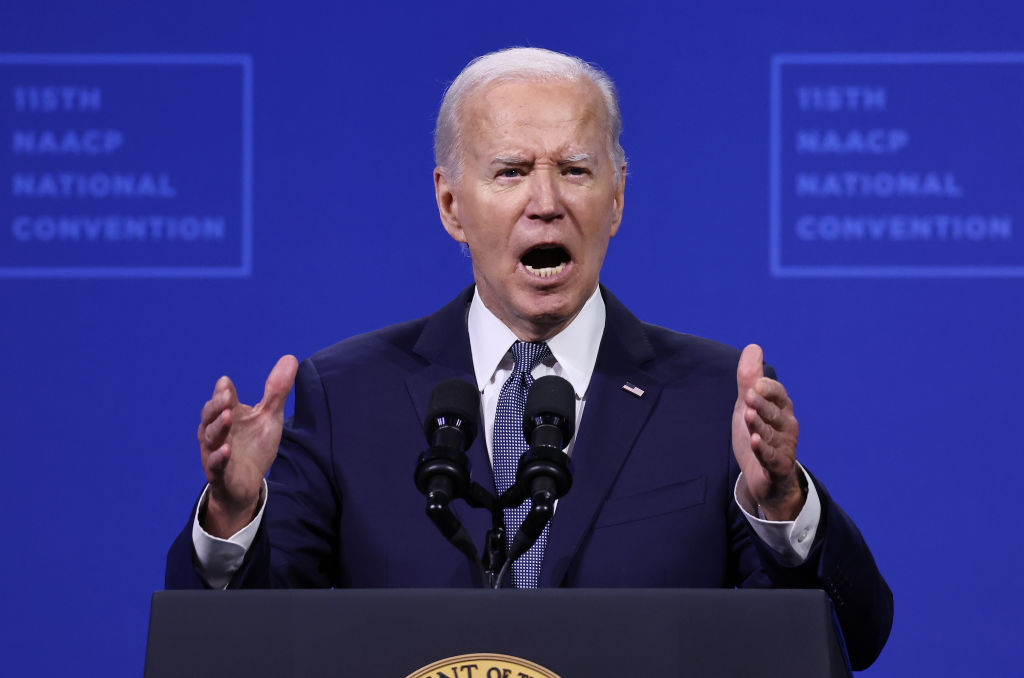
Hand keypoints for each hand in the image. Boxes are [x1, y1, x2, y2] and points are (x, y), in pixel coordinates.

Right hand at [197, 355, 298, 536]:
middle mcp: (216, 433)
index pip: (221, 400)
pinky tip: (226, 450)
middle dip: (216, 406)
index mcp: (227, 416)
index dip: (222, 392)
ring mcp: (215, 453)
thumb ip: (276, 391)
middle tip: (226, 397)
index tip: (226, 383)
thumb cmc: (254, 447)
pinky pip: (215, 465)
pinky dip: (218, 457)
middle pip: (209, 416)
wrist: (246, 484)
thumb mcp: (269, 417)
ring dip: (217, 428)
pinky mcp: (219, 474)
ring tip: (227, 417)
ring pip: (209, 438)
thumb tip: (290, 358)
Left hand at [731, 344, 803, 520]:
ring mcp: (784, 447)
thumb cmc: (759, 435)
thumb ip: (749, 378)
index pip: (779, 395)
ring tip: (749, 416)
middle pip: (775, 414)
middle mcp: (787, 427)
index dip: (768, 389)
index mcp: (782, 409)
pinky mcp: (777, 467)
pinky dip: (764, 450)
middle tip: (748, 397)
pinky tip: (755, 441)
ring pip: (772, 435)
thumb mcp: (749, 405)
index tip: (754, 384)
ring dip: (760, 425)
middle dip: (762, 405)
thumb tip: (753, 346)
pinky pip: (771, 457)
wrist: (764, 478)